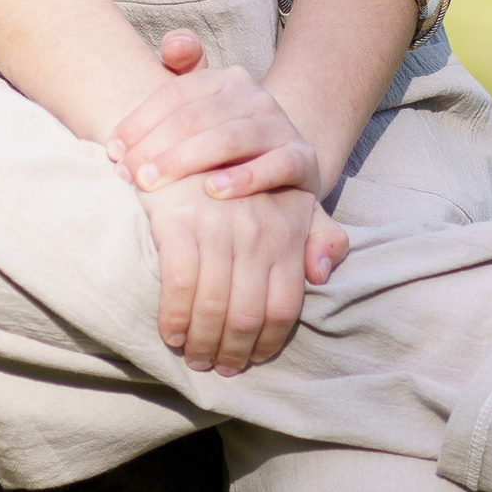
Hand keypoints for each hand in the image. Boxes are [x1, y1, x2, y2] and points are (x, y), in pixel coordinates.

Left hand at [109, 27, 320, 202]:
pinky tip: (212, 192)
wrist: (285, 162)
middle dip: (155, 147)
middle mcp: (255, 96)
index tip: (112, 150)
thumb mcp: (201, 105)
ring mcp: (280, 126)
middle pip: (196, 117)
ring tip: (152, 182)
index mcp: (227, 78)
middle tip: (127, 175)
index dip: (139, 120)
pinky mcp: (301, 159)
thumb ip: (180, 70)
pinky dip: (244, 178)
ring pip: (229, 139)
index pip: (175, 94)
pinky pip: (274, 166)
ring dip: (185, 161)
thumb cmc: (225, 138)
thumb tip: (174, 45)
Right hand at [143, 176, 351, 371]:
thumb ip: (317, 237)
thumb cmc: (244, 173)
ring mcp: (219, 228)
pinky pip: (179, 285)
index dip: (266, 343)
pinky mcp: (179, 222)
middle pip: (247, 315)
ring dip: (200, 343)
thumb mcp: (293, 197)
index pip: (285, 306)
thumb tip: (321, 275)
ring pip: (214, 306)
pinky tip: (170, 331)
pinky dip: (174, 318)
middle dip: (229, 352)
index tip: (248, 361)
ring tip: (191, 356)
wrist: (194, 123)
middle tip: (212, 368)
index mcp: (288, 231)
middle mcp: (259, 233)